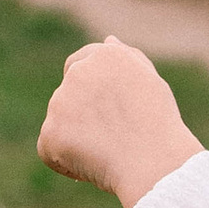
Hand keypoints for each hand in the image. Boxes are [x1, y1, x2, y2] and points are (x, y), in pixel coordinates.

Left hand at [36, 39, 201, 207]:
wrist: (154, 162)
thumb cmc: (159, 127)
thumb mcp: (150, 84)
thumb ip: (128, 59)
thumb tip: (109, 41)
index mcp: (106, 56)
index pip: (78, 63)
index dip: (87, 89)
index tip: (102, 111)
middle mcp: (78, 73)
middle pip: (67, 95)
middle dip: (82, 115)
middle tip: (112, 138)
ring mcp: (60, 103)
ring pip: (59, 123)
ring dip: (75, 137)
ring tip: (108, 153)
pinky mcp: (49, 134)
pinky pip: (50, 150)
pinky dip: (65, 160)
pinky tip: (94, 167)